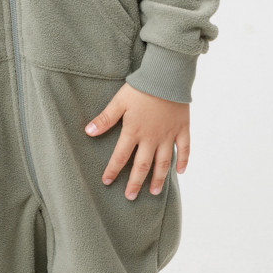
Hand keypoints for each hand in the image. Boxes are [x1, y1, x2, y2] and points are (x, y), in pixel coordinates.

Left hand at [83, 83, 189, 199]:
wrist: (167, 76)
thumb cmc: (141, 87)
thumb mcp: (119, 101)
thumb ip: (105, 119)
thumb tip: (88, 132)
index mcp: (134, 131)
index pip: (120, 157)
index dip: (113, 170)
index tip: (106, 182)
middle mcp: (151, 138)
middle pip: (142, 166)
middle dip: (135, 183)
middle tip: (130, 197)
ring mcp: (168, 135)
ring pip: (163, 162)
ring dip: (158, 178)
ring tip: (153, 192)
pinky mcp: (182, 128)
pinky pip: (184, 148)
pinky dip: (183, 161)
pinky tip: (180, 172)